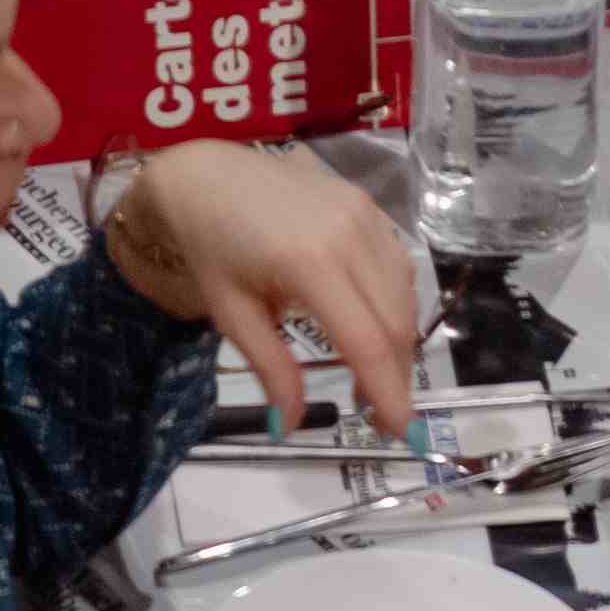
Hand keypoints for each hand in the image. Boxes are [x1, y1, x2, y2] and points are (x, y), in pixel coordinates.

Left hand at [114, 142, 421, 433]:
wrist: (205, 177)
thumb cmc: (211, 248)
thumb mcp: (232, 314)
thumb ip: (271, 368)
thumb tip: (289, 426)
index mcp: (309, 262)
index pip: (366, 340)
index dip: (388, 392)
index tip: (399, 433)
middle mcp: (348, 232)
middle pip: (395, 321)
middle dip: (396, 376)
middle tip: (379, 416)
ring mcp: (363, 211)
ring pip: (404, 293)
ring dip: (398, 342)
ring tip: (371, 377)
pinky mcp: (366, 202)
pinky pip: (396, 263)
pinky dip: (395, 303)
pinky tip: (374, 326)